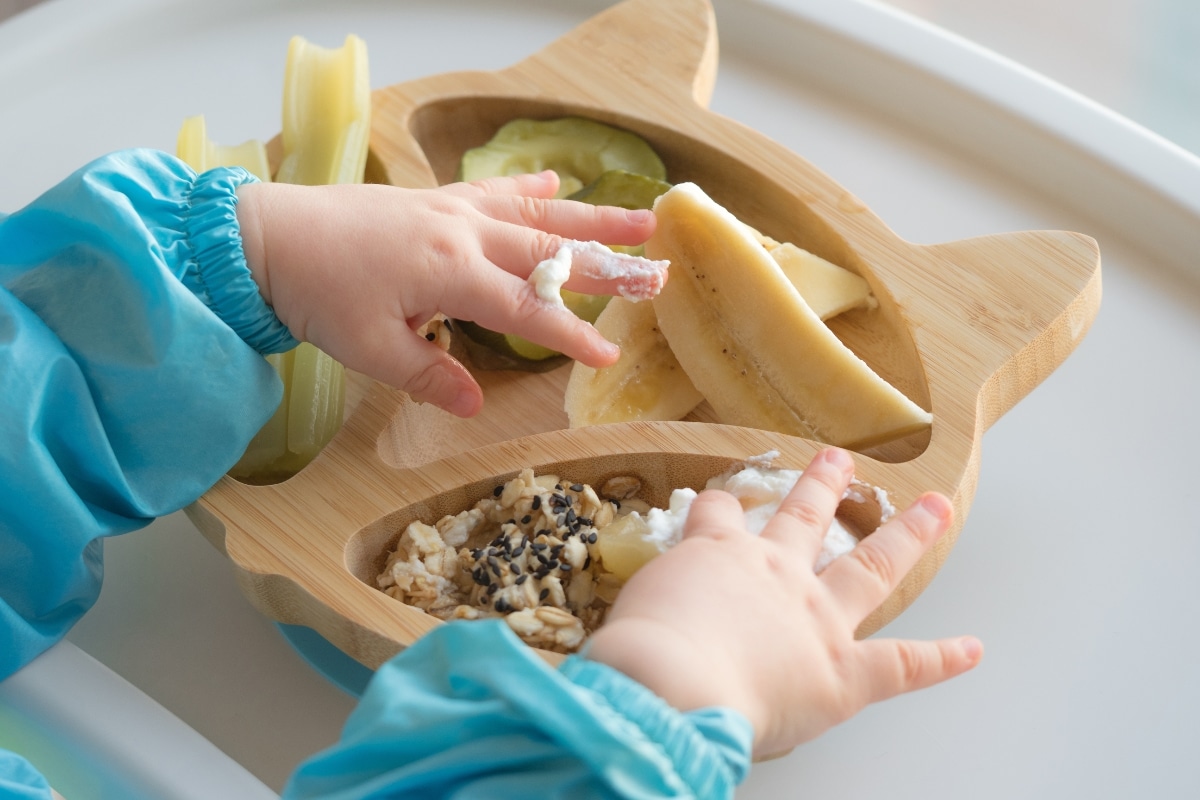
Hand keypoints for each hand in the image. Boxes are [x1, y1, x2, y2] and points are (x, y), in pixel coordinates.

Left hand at [235, 171, 659, 416]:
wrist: (265, 238)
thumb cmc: (316, 295)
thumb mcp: (371, 349)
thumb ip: (429, 375)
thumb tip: (475, 407)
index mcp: (452, 273)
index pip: (528, 310)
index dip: (571, 335)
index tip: (608, 357)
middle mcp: (463, 234)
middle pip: (552, 253)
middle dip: (609, 267)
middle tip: (657, 274)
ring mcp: (451, 209)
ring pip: (536, 214)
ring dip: (591, 217)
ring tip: (641, 216)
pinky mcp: (434, 198)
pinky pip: (494, 191)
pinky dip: (529, 188)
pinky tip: (555, 181)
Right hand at [586, 447, 982, 758]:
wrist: (671, 683)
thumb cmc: (640, 654)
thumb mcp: (630, 614)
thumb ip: (645, 617)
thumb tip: (631, 645)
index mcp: (718, 556)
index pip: (718, 517)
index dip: (718, 508)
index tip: (718, 502)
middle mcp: (775, 574)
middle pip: (805, 517)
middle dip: (823, 485)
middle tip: (839, 459)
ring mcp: (818, 618)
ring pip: (871, 565)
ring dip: (906, 534)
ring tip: (931, 507)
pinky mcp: (846, 672)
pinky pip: (903, 664)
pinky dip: (941, 660)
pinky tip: (972, 649)